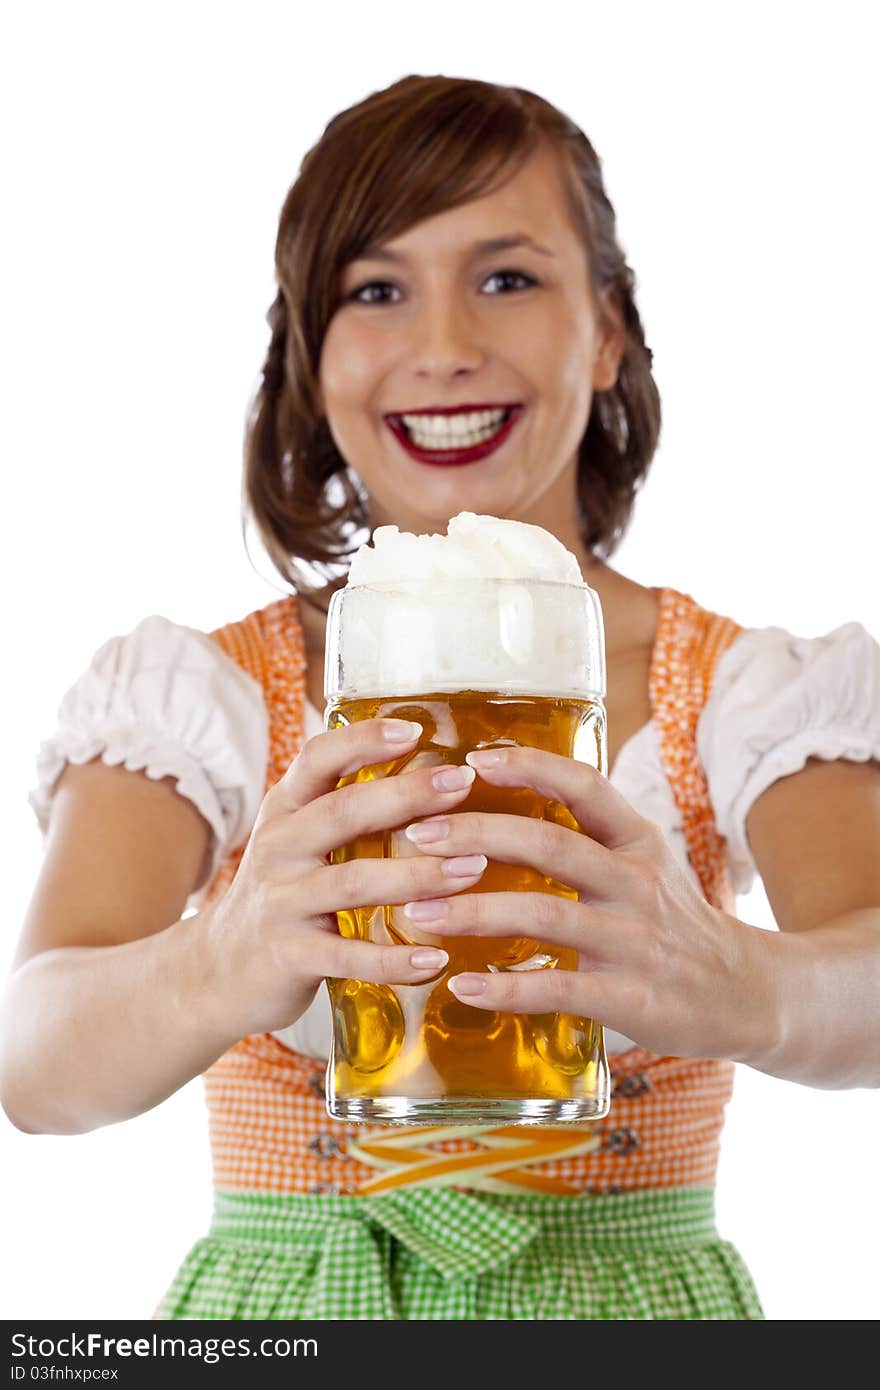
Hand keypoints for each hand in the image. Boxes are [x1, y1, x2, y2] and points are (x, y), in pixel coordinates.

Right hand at [205, 719, 487, 1037]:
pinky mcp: (289, 955)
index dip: (363, 740)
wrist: (219, 971)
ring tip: (473, 869)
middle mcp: (279, 847)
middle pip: (343, 812)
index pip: (318, 758)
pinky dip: (394, 959)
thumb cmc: (285, 893)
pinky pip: (348, 955)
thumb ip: (345, 807)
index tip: (415, 729)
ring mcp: (281, 901)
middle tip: (463, 784)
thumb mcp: (299, 839)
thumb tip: (431, 771)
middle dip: (407, 795)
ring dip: (417, 875)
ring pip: (352, 882)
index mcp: (286, 810)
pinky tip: (437, 960)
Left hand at [399, 745, 771, 1063]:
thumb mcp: (645, 863)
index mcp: (637, 841)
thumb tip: (499, 810)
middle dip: (476, 834)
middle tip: (416, 834)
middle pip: (550, 843)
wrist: (751, 992)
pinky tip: (462, 985)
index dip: (530, 766)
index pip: (584, 785)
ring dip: (473, 911)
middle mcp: (637, 882)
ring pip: (545, 914)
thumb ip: (588, 837)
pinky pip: (560, 989)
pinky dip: (507, 989)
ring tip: (417, 912)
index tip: (475, 758)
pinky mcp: (633, 998)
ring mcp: (636, 940)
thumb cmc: (677, 923)